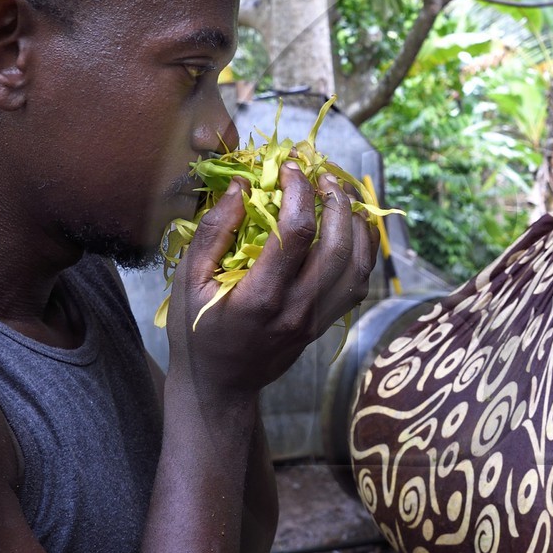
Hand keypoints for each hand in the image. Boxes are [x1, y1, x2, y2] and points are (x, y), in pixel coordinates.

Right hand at [164, 164, 376, 405]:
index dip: (298, 191)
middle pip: (337, 246)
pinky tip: (352, 227)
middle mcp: (297, 309)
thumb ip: (214, 231)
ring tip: (343, 194)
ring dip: (357, 224)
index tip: (288, 167)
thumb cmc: (196, 331)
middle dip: (335, 201)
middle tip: (322, 174)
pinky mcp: (324, 323)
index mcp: (260, 296)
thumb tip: (241, 184)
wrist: (219, 385)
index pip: (295, 233)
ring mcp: (316, 319)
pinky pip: (357, 284)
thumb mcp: (189, 280)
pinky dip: (363, 251)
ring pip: (357, 266)